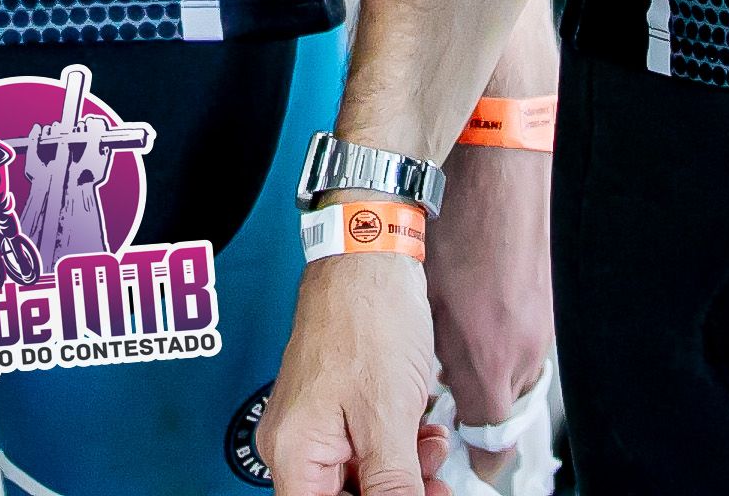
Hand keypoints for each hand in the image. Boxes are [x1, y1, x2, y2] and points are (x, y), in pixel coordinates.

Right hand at [268, 256, 450, 494]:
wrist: (371, 256)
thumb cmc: (368, 317)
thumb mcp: (389, 416)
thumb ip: (393, 483)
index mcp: (296, 451)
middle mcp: (295, 441)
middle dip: (391, 494)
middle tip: (433, 486)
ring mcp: (314, 421)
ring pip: (358, 475)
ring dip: (402, 473)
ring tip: (432, 451)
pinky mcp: (335, 405)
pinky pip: (363, 446)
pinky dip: (396, 446)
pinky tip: (424, 432)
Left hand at [427, 133, 554, 428]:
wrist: (500, 158)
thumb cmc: (457, 218)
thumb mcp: (424, 301)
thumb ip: (433, 359)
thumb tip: (431, 392)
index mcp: (490, 358)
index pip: (491, 442)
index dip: (474, 453)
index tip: (461, 452)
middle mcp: (527, 349)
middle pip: (508, 410)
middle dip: (479, 404)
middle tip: (448, 387)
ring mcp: (548, 324)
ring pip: (521, 372)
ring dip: (495, 366)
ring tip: (464, 331)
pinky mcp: (557, 300)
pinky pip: (533, 336)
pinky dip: (510, 332)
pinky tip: (485, 301)